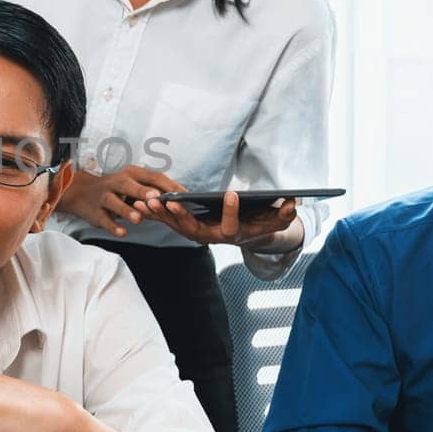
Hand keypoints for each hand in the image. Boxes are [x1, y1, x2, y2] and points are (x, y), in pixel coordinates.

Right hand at [56, 165, 175, 237]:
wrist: (81, 193)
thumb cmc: (115, 189)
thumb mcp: (132, 184)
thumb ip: (151, 189)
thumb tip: (179, 197)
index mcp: (131, 174)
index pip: (152, 177)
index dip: (167, 185)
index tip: (184, 195)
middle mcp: (116, 182)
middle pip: (129, 186)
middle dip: (143, 192)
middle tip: (157, 198)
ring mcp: (104, 197)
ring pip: (115, 202)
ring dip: (127, 211)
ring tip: (139, 219)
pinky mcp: (96, 212)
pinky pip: (105, 220)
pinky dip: (113, 226)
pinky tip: (123, 233)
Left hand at [144, 189, 301, 251]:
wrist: (245, 233)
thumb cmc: (259, 224)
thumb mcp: (275, 220)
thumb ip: (283, 215)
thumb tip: (294, 203)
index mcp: (232, 235)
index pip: (231, 227)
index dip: (233, 212)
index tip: (232, 194)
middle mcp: (210, 237)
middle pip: (193, 229)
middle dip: (181, 215)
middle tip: (170, 202)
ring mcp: (195, 233)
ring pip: (175, 225)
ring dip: (160, 214)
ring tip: (145, 201)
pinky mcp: (184, 227)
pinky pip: (167, 221)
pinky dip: (153, 213)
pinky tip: (139, 203)